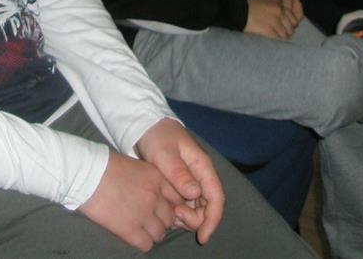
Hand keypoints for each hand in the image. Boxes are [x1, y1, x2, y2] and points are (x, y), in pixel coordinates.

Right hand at [79, 150, 185, 250]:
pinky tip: (132, 235)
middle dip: (162, 220)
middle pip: (171, 218)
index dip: (170, 205)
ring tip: (140, 228)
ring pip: (161, 233)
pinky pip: (147, 245)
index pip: (178, 199)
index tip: (161, 207)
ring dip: (152, 232)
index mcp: (158, 179)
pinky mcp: (130, 230)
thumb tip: (156, 194)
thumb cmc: (107, 166)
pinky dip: (142, 242)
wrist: (87, 174)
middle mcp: (155, 197)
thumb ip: (151, 181)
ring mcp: (144, 215)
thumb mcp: (136, 166)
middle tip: (149, 219)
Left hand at [135, 118, 224, 243]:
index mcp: (202, 167)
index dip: (212, 219)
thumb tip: (195, 194)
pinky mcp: (181, 183)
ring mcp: (191, 180)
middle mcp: (201, 176)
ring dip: (186, 217)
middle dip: (195, 220)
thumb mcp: (165, 153)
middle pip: (208, 207)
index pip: (216, 198)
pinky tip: (167, 209)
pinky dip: (178, 211)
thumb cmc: (157, 136)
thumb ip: (179, 173)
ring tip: (168, 213)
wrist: (146, 126)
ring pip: (197, 208)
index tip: (203, 236)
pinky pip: (186, 204)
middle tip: (174, 217)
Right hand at [245, 0, 299, 40]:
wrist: (238, 10)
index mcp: (278, 5)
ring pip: (286, 33)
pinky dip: (277, 39)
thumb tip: (281, 19)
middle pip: (291, 26)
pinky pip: (278, 37)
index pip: (292, 18)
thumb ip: (274, 9)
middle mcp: (279, 13)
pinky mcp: (268, 30)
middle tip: (283, 34)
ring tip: (278, 38)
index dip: (291, 24)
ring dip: (283, 36)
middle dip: (288, 31)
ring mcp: (274, 22)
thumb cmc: (248, 6)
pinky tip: (273, 39)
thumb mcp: (265, 2)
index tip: (287, 27)